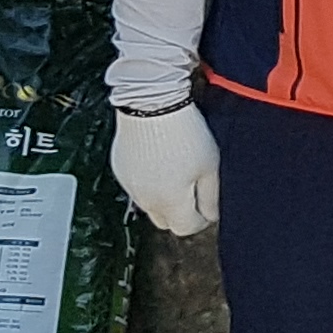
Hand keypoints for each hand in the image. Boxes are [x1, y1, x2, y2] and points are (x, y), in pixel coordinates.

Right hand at [109, 102, 218, 236]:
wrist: (151, 104)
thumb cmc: (184, 133)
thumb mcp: (210, 166)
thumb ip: (211, 197)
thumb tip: (211, 216)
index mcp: (169, 201)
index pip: (186, 228)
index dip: (202, 219)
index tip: (209, 205)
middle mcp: (145, 199)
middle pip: (166, 221)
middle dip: (182, 212)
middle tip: (195, 190)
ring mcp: (129, 184)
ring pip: (150, 204)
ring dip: (165, 197)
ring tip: (179, 171)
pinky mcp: (120, 170)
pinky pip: (137, 186)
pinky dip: (150, 182)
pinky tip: (161, 161)